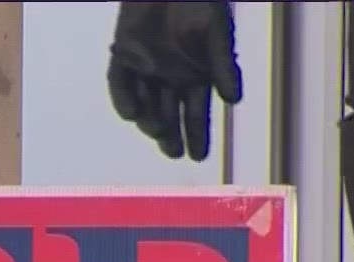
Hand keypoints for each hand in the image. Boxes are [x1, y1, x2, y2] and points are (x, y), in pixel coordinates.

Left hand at [108, 1, 243, 161]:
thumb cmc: (199, 2)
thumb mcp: (216, 32)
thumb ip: (222, 64)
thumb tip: (234, 100)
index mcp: (195, 74)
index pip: (196, 113)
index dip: (197, 135)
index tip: (198, 155)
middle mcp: (169, 76)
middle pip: (168, 114)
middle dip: (171, 135)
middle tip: (174, 151)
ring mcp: (145, 66)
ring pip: (145, 103)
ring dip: (150, 121)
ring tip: (159, 131)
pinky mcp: (123, 53)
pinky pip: (119, 82)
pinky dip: (123, 98)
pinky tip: (134, 113)